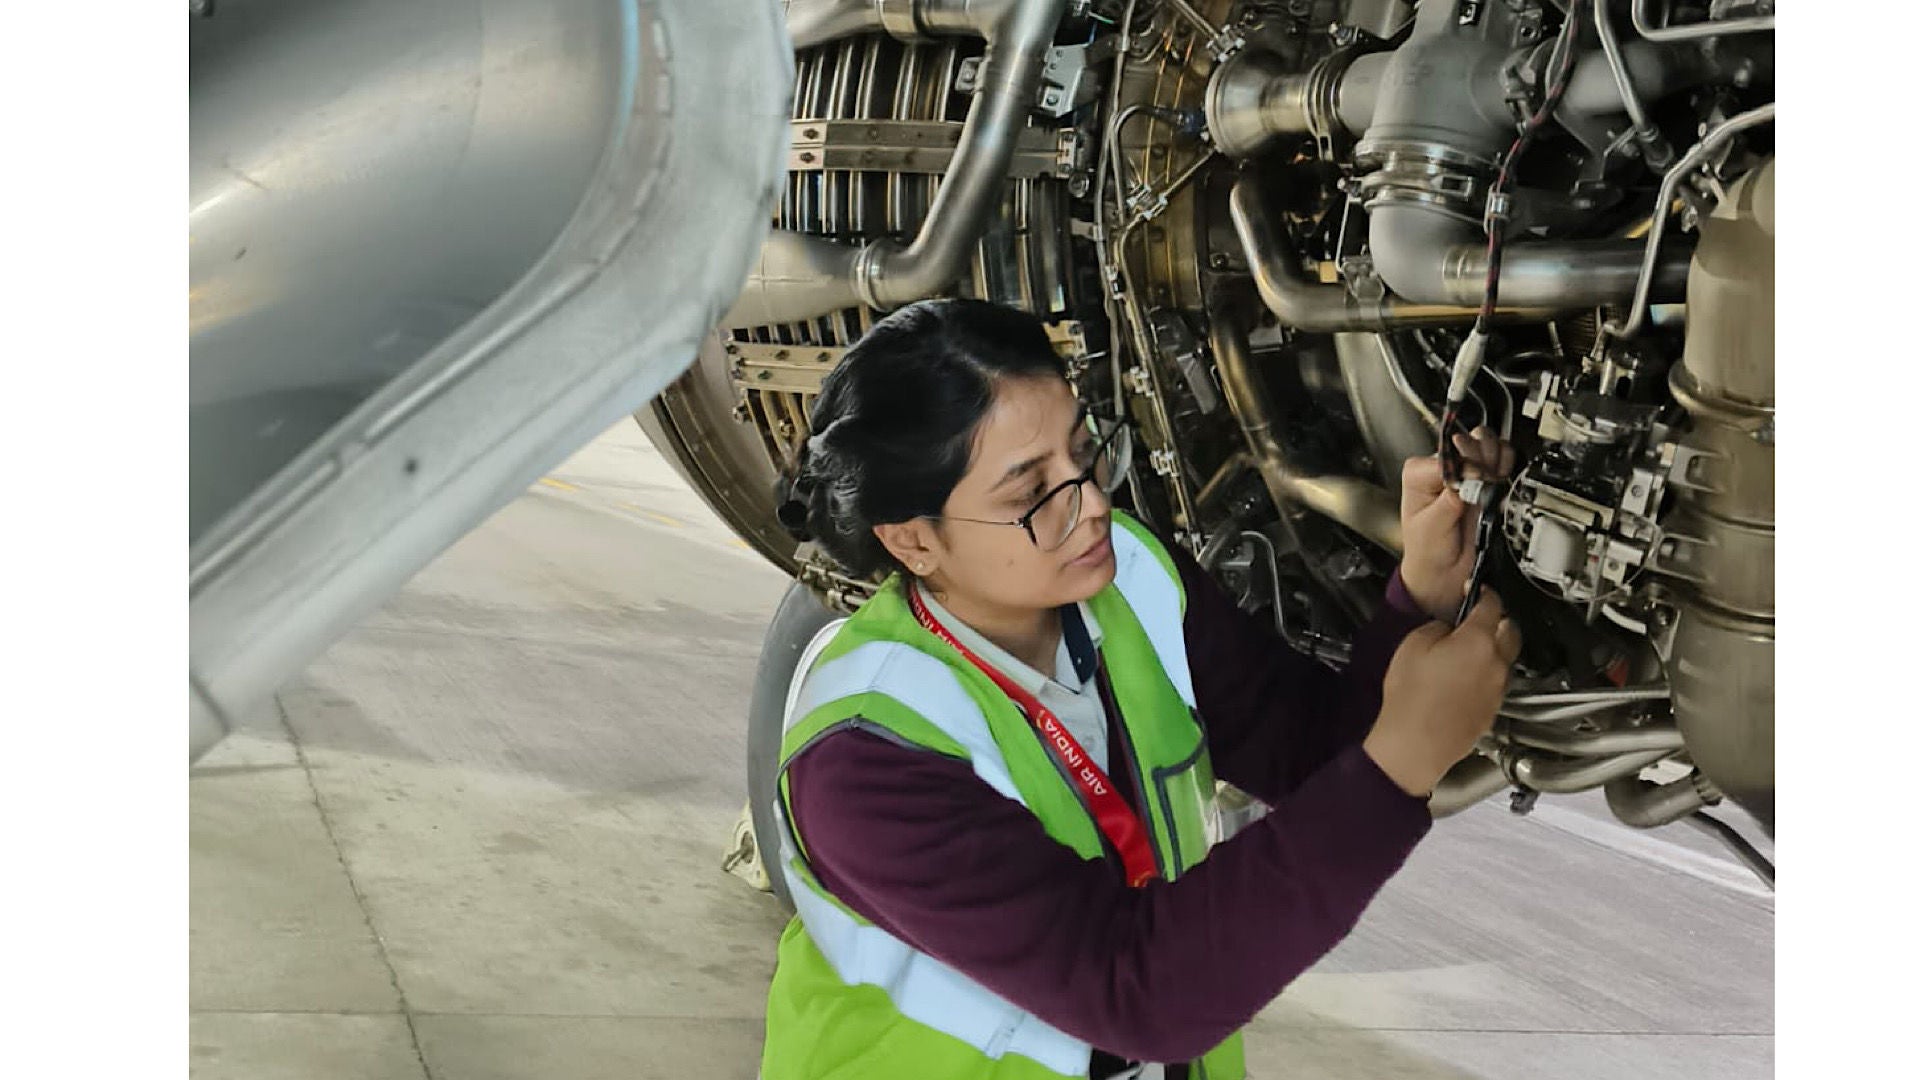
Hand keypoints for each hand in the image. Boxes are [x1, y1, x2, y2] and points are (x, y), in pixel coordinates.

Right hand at [1363, 591, 1523, 797]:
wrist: (1416, 744)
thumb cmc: (1411, 697)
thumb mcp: (1413, 646)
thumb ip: (1437, 628)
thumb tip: (1447, 629)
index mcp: (1478, 641)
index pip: (1492, 604)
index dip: (1483, 592)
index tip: (1476, 590)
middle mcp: (1496, 663)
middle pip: (1511, 630)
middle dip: (1499, 619)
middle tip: (1480, 617)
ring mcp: (1498, 688)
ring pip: (1507, 658)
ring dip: (1494, 648)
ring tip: (1469, 650)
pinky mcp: (1493, 709)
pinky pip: (1497, 682)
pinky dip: (1487, 674)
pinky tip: (1464, 678)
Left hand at [1398, 427, 1515, 621]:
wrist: (1445, 573)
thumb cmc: (1429, 551)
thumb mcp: (1431, 526)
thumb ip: (1449, 500)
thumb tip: (1468, 477)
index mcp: (1420, 472)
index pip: (1448, 454)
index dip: (1466, 465)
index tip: (1474, 482)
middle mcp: (1443, 467)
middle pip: (1470, 440)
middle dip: (1483, 458)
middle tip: (1486, 480)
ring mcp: (1467, 472)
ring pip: (1489, 444)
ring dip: (1497, 459)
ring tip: (1493, 480)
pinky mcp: (1486, 481)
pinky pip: (1503, 460)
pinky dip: (1508, 466)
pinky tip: (1502, 479)